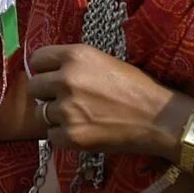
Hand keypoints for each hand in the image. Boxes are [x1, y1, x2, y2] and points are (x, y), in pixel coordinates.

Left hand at [25, 44, 189, 161]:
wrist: (159, 119)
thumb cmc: (137, 88)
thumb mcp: (104, 61)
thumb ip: (74, 64)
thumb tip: (48, 71)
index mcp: (75, 56)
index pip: (37, 59)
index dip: (43, 69)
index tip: (50, 77)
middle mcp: (66, 79)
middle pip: (34, 87)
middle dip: (46, 94)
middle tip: (64, 100)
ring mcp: (67, 109)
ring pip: (40, 114)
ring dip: (54, 117)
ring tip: (78, 118)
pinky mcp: (71, 136)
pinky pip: (51, 136)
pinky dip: (63, 137)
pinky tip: (83, 132)